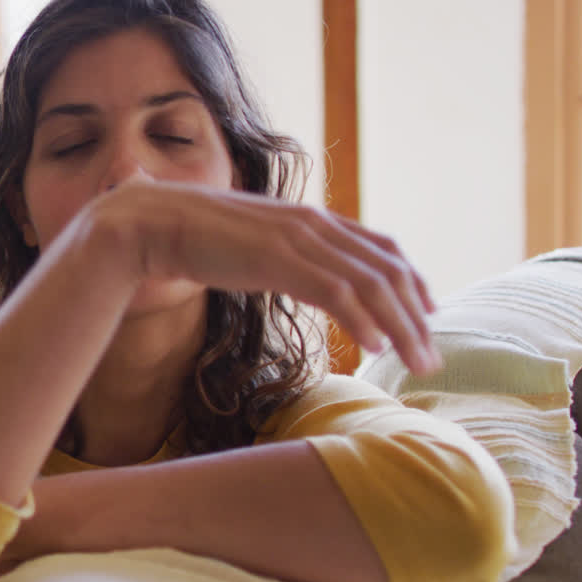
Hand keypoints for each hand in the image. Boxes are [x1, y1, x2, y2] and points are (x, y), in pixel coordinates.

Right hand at [76, 179, 439, 374]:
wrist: (150, 222)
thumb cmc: (191, 236)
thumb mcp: (248, 243)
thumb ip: (275, 253)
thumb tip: (282, 269)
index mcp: (309, 219)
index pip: (380, 247)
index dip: (411, 280)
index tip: (428, 312)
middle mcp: (312, 225)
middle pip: (386, 270)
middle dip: (416, 316)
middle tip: (431, 357)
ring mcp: (296, 240)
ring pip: (369, 285)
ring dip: (401, 327)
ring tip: (416, 362)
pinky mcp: (277, 259)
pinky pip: (334, 292)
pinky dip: (361, 320)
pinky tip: (373, 347)